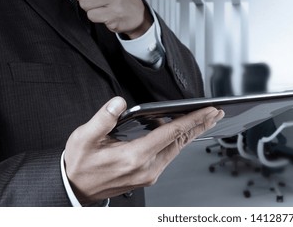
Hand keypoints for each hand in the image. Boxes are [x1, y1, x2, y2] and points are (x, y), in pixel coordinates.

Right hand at [64, 97, 223, 204]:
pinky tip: (180, 131)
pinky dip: (178, 140)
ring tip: (205, 119)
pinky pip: (169, 154)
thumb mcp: (84, 138)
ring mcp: (149, 173)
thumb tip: (118, 103)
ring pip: (177, 149)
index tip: (207, 110)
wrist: (76, 189)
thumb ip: (102, 119)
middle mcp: (147, 167)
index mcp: (134, 156)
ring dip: (192, 132)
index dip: (192, 119)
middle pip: (181, 141)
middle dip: (200, 125)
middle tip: (216, 113)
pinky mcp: (149, 175)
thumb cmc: (80, 165)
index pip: (171, 133)